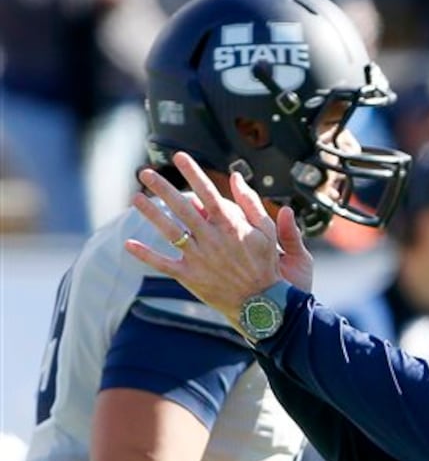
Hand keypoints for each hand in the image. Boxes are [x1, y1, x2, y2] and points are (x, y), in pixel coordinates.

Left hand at [124, 152, 312, 326]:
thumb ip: (251, 203)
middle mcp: (211, 238)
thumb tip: (236, 177)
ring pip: (169, 231)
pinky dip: (145, 255)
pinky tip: (129, 244)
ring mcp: (199, 258)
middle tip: (147, 173)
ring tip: (136, 198)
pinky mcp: (190, 276)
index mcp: (231, 225)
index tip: (179, 157)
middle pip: (182, 207)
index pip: (207, 192)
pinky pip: (163, 264)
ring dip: (151, 214)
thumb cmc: (266, 265)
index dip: (193, 173)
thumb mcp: (267, 231)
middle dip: (163, 188)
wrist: (261, 303)